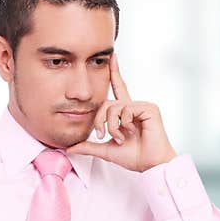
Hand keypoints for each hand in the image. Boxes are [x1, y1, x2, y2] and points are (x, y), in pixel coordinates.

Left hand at [66, 51, 177, 171]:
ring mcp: (141, 106)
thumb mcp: (105, 150)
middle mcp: (133, 106)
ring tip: (120, 137)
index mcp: (125, 112)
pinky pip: (127, 109)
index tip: (112, 56)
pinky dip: (124, 123)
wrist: (149, 164)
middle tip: (102, 135)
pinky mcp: (149, 108)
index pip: (118, 89)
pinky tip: (131, 132)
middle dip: (100, 120)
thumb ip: (88, 146)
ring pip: (114, 107)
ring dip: (112, 126)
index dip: (115, 73)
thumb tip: (70, 148)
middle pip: (106, 103)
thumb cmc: (133, 156)